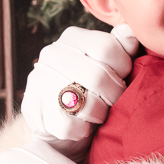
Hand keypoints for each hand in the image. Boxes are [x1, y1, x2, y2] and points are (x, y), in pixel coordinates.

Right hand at [19, 24, 138, 152]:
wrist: (60, 127)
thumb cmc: (92, 92)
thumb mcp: (109, 66)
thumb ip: (120, 48)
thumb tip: (131, 32)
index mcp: (73, 38)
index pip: (106, 47)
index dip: (123, 68)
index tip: (122, 78)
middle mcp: (52, 54)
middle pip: (97, 76)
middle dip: (114, 95)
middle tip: (114, 103)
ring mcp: (39, 80)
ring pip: (84, 101)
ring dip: (99, 114)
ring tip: (98, 115)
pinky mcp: (33, 108)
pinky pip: (69, 125)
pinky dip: (81, 131)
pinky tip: (81, 127)